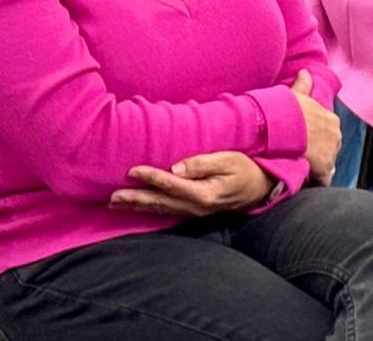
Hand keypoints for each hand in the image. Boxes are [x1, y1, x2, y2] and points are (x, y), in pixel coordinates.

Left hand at [109, 151, 273, 215]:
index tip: (132, 170)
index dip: (151, 177)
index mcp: (204, 193)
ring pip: (160, 209)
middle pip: (160, 202)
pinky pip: (166, 211)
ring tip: (115, 204)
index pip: (171, 184)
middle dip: (135, 198)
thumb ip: (202, 163)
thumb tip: (176, 168)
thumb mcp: (229, 160)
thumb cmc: (246, 170)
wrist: (260, 189)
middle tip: (112, 196)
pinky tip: (137, 207)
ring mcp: (193, 211)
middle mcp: (195, 206)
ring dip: (137, 206)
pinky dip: (149, 209)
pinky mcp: (192, 211)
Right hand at [288, 70, 341, 184]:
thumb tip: (305, 71)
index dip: (316, 137)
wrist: (284, 129)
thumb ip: (303, 85)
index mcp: (331, 119)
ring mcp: (332, 152)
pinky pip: (323, 179)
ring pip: (327, 163)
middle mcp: (336, 135)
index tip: (306, 142)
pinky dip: (316, 181)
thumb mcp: (296, 96)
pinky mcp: (324, 169)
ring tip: (303, 170)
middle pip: (329, 147)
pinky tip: (307, 182)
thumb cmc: (289, 112)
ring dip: (317, 166)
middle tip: (303, 156)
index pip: (328, 131)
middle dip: (319, 152)